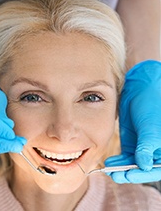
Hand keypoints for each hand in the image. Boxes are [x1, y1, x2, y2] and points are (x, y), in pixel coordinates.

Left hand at [105, 60, 160, 182]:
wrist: (140, 89)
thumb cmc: (152, 105)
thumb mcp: (150, 126)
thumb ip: (147, 146)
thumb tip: (144, 166)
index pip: (156, 169)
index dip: (143, 175)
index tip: (129, 175)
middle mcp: (155, 152)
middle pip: (143, 170)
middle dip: (129, 173)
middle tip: (115, 175)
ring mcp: (143, 148)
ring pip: (132, 164)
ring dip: (121, 168)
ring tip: (109, 170)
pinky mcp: (132, 143)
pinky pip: (125, 156)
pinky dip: (118, 160)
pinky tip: (109, 161)